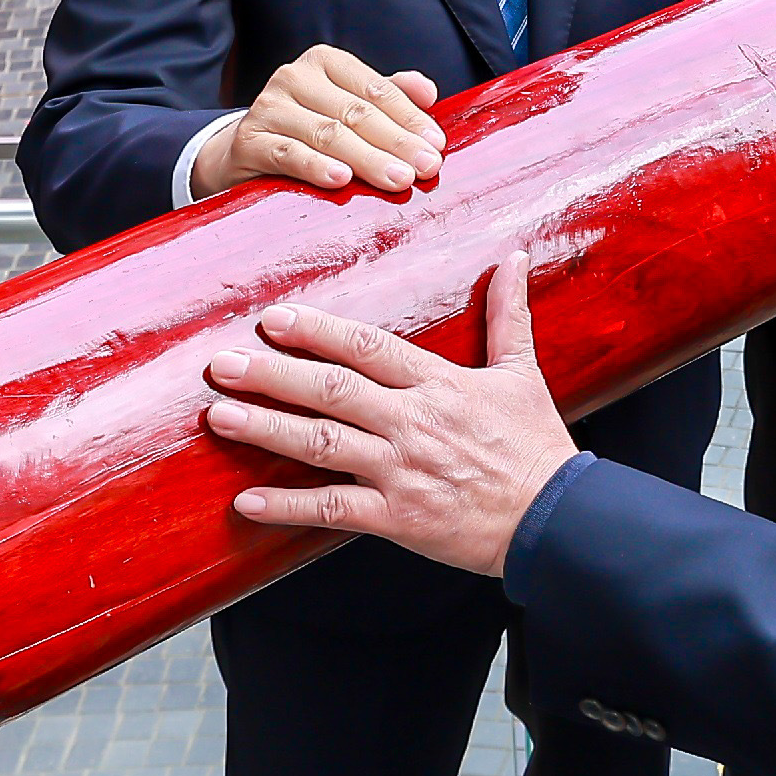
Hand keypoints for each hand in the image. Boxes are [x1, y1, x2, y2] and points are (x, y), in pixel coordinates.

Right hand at [197, 43, 449, 198]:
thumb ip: (388, 95)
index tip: (436, 145)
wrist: (245, 150)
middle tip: (426, 168)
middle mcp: (295, 76)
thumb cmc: (308, 126)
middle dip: (396, 143)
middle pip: (356, 113)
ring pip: (328, 134)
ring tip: (398, 179)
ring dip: (368, 159)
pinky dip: (317, 167)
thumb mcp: (348, 105)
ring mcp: (269, 107)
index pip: (376, 89)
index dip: (409, 118)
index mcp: (325, 61)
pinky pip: (289, 154)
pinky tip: (341, 180)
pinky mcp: (249, 139)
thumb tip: (429, 91)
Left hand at [204, 257, 576, 575]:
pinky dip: (287, 506)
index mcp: (439, 384)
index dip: (318, 331)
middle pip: (331, 390)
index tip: (274, 319)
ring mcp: (401, 471)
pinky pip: (333, 509)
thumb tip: (515, 257)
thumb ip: (508, 315)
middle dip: (272, 374)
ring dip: (266, 429)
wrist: (555, 518)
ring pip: (322, 444)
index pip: (368, 348)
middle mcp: (412, 422)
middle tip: (223, 363)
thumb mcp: (522, 373)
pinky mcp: (397, 518)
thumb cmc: (536, 446)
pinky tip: (246, 502)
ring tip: (220, 416)